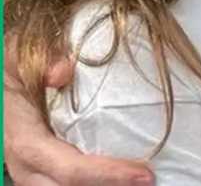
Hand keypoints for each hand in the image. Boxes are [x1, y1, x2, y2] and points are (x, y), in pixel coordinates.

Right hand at [4, 44, 153, 185]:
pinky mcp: (40, 175)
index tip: (144, 173)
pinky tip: (122, 178)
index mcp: (26, 143)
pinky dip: (96, 184)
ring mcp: (31, 176)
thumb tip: (63, 72)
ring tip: (141, 181)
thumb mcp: (20, 61)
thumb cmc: (11, 75)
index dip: (108, 174)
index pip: (70, 169)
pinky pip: (65, 185)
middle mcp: (27, 168)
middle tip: (151, 180)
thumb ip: (43, 63)